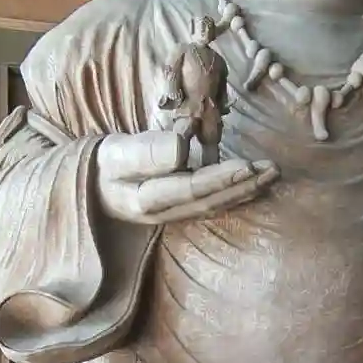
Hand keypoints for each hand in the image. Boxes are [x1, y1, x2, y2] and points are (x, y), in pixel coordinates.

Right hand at [96, 131, 278, 224]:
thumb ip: (145, 152)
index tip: (250, 164)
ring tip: (271, 175)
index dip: (222, 178)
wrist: (88, 187)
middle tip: (274, 170)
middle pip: (210, 201)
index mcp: (146, 200)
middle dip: (244, 186)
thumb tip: (182, 147)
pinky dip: (232, 193)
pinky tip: (252, 184)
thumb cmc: (100, 166)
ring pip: (214, 205)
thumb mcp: (115, 154)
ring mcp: (172, 215)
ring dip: (244, 191)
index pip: (192, 189)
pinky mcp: (177, 209)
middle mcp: (164, 213)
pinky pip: (209, 202)